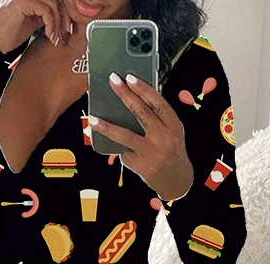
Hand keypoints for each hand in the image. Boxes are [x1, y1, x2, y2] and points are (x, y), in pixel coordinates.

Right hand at [0, 0, 71, 52]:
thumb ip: (45, 16)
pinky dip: (51, 25)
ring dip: (57, 24)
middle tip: (64, 33)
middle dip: (63, 17)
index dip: (64, 12)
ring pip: (53, 4)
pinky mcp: (23, 2)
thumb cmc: (10, 33)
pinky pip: (46, 11)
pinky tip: (49, 35)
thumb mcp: (33, 22)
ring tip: (54, 38)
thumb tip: (61, 18)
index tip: (67, 28)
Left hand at [90, 72, 193, 201]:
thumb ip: (158, 116)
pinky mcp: (140, 165)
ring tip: (93, 118)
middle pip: (141, 113)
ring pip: (125, 136)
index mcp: (174, 126)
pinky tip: (105, 139)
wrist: (176, 180)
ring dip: (106, 126)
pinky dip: (115, 144)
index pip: (158, 103)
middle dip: (125, 95)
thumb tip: (134, 96)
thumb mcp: (172, 131)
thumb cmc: (171, 150)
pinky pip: (123, 151)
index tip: (129, 77)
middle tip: (112, 81)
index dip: (143, 89)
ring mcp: (151, 153)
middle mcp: (164, 138)